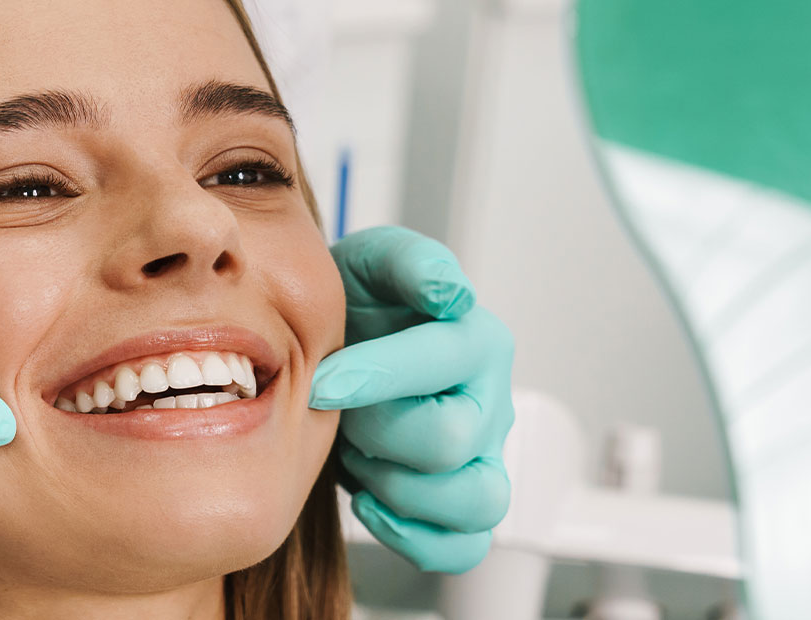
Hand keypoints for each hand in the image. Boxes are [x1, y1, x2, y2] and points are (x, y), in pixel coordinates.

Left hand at [311, 226, 515, 572]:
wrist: (338, 348)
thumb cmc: (357, 308)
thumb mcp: (371, 263)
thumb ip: (408, 262)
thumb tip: (449, 292)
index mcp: (476, 340)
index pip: (442, 364)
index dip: (375, 376)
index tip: (319, 382)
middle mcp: (490, 402)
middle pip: (450, 442)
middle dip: (377, 431)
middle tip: (339, 413)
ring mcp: (483, 458)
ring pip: (475, 503)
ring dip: (399, 488)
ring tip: (360, 457)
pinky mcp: (464, 502)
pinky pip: (465, 546)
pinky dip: (415, 537)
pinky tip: (369, 503)